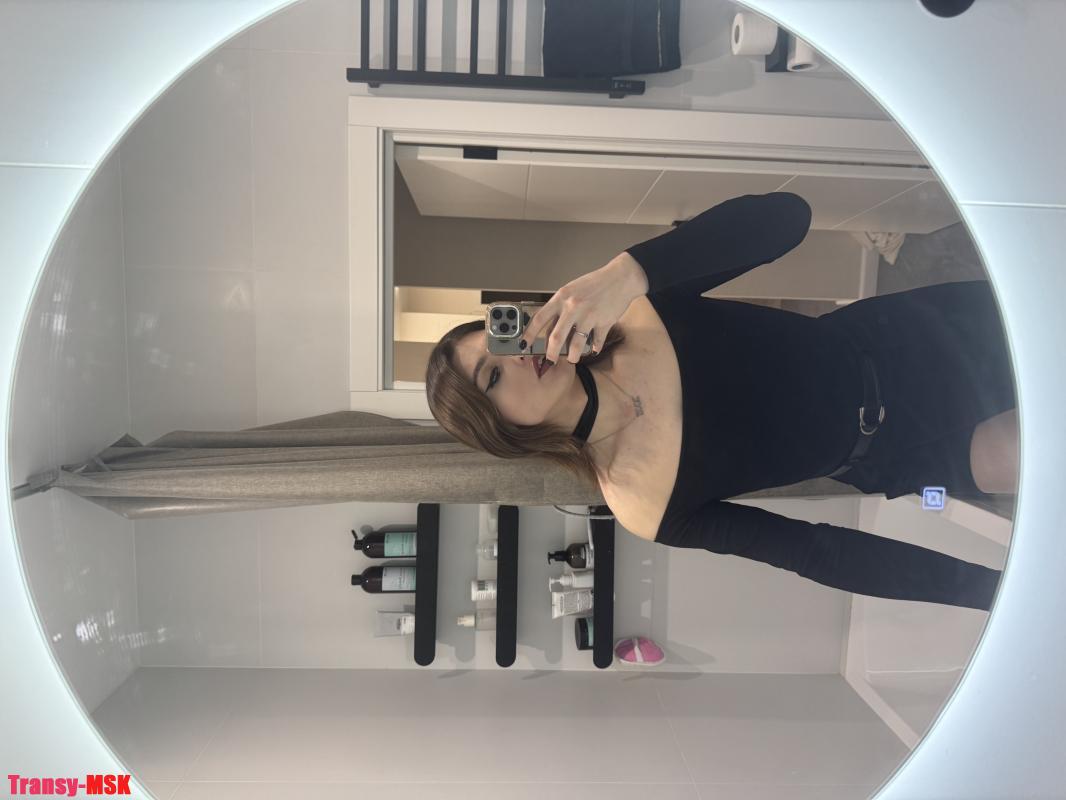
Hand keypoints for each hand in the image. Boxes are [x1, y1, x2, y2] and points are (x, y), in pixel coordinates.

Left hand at [522, 252, 648, 364]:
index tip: (523, 345)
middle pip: (556, 338)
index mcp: (561, 298)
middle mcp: (573, 308)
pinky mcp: (604, 323)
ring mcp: (589, 317)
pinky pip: (596, 342)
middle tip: (550, 359)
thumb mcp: (571, 290)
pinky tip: (593, 349)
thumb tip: (549, 329)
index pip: (539, 319)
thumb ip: (560, 308)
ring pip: (576, 345)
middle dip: (551, 353)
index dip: (529, 334)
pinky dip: (594, 348)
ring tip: (573, 358)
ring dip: (573, 356)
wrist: (620, 278)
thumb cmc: (594, 283)